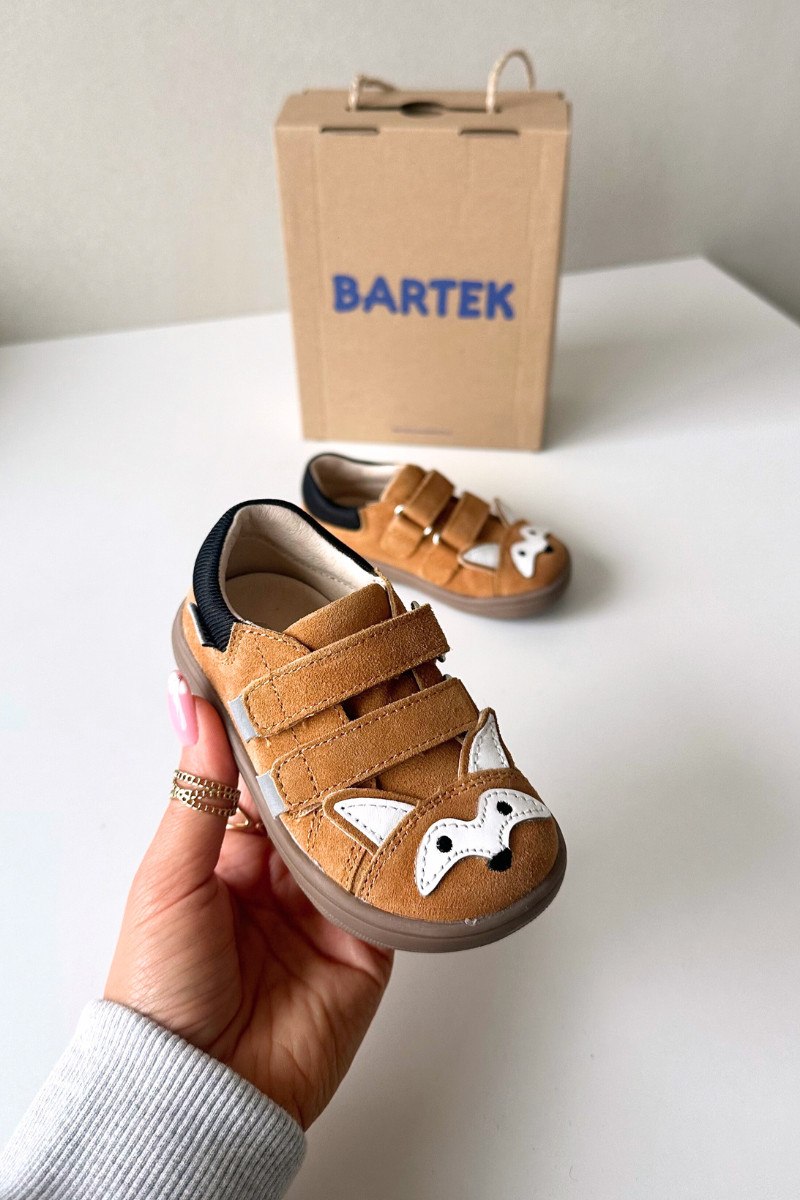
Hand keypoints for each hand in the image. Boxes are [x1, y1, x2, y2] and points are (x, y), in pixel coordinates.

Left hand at [105, 672, 392, 1128]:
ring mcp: (326, 910)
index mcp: (228, 856)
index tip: (313, 677)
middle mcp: (279, 878)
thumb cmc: (161, 987)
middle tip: (378, 696)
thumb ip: (199, 789)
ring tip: (411, 738)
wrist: (200, 1092)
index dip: (289, 734)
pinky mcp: (367, 945)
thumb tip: (186, 699)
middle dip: (347, 759)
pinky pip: (396, 890)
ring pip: (365, 835)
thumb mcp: (169, 876)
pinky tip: (428, 812)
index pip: (268, 779)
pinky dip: (411, 856)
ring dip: (384, 797)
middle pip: (323, 801)